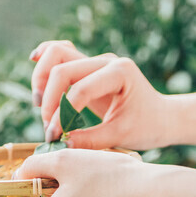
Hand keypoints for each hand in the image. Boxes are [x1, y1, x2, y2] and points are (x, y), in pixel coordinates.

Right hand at [29, 40, 171, 150]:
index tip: (54, 137)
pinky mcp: (86, 65)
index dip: (61, 114)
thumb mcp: (121, 136)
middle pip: (61, 67)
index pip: (79, 89)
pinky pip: (60, 52)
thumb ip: (90, 140)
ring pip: (56, 53)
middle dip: (48, 98)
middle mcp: (105, 60)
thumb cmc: (147, 126)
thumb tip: (58, 144)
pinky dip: (45, 59)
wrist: (161, 117)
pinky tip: (34, 64)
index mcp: (120, 73)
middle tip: (48, 126)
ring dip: (41, 78)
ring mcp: (95, 60)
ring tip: (40, 105)